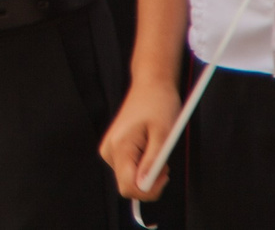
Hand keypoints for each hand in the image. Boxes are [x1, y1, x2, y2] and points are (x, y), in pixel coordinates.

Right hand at [101, 77, 184, 201]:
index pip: (128, 187)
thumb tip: (145, 185)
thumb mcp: (163, 134)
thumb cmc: (158, 103)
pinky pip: (129, 169)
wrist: (150, 84)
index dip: (149, 190)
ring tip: (157, 151)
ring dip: (147, 172)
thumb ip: (152, 162)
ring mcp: (110, 149)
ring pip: (129, 178)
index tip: (165, 176)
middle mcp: (109, 149)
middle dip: (149, 181)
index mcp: (120, 146)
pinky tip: (150, 150)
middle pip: (127, 185)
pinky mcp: (115, 148)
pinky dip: (142, 166)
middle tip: (164, 162)